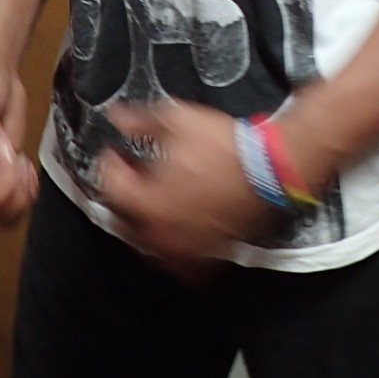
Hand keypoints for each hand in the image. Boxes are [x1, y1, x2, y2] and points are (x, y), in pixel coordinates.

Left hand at [97, 101, 276, 266]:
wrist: (269, 167)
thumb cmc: (226, 148)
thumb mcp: (179, 121)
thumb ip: (142, 121)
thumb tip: (117, 117)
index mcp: (148, 201)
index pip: (112, 188)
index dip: (109, 165)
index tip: (114, 153)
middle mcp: (162, 231)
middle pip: (123, 221)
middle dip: (122, 195)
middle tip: (129, 174)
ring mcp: (185, 246)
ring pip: (147, 243)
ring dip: (143, 222)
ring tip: (150, 200)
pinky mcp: (207, 254)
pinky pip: (179, 260)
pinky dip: (172, 246)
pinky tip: (176, 228)